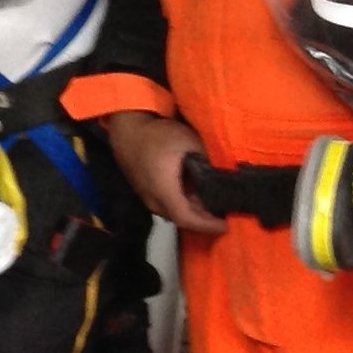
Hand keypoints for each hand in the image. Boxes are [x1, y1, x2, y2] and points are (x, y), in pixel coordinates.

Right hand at [104, 112, 223, 234]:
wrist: (126, 126)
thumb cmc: (158, 134)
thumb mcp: (190, 142)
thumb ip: (209, 161)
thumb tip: (225, 174)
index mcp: (164, 190)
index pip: (186, 218)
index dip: (207, 225)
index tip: (225, 225)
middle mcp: (152, 198)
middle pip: (179, 218)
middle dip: (200, 220)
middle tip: (220, 214)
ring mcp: (144, 194)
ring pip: (169, 212)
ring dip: (189, 211)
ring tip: (208, 204)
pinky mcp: (141, 189)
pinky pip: (162, 204)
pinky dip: (179, 203)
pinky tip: (190, 192)